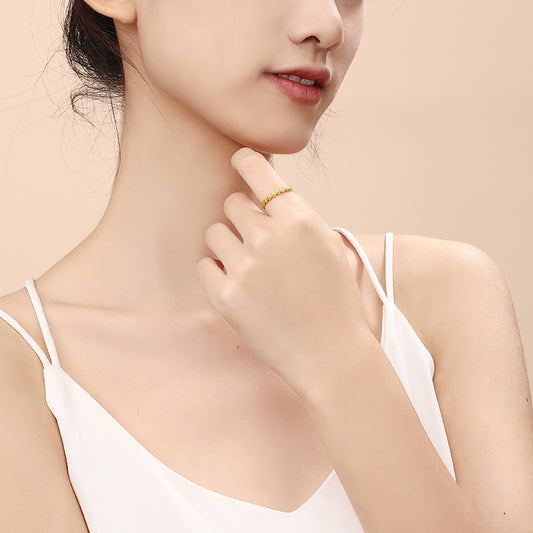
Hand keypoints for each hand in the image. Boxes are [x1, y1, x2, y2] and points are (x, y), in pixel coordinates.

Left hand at [196, 147, 373, 398]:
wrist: (331, 353)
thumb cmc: (335, 300)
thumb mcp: (327, 246)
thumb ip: (295, 219)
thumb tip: (264, 200)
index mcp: (299, 219)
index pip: (258, 171)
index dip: (245, 161)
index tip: (239, 160)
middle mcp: (269, 236)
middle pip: (232, 203)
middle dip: (241, 217)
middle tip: (256, 241)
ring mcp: (244, 266)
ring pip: (214, 232)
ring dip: (227, 244)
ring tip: (250, 268)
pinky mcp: (225, 296)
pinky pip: (205, 265)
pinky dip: (217, 272)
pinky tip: (240, 287)